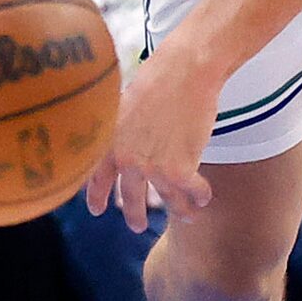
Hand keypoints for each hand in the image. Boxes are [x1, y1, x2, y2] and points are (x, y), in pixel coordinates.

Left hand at [84, 41, 217, 231]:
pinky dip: (200, 196)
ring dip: (179, 211)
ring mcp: (154, 169)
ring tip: (186, 217)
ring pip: (167, 201)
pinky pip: (192, 192)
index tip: (98, 211)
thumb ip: (119, 128)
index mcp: (109, 144)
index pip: (97, 179)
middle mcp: (127, 162)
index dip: (97, 197)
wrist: (184, 73)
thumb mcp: (123, 104)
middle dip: (135, 215)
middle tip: (138, 227)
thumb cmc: (156, 79)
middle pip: (131, 199)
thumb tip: (120, 140)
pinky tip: (204, 198)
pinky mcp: (181, 170)